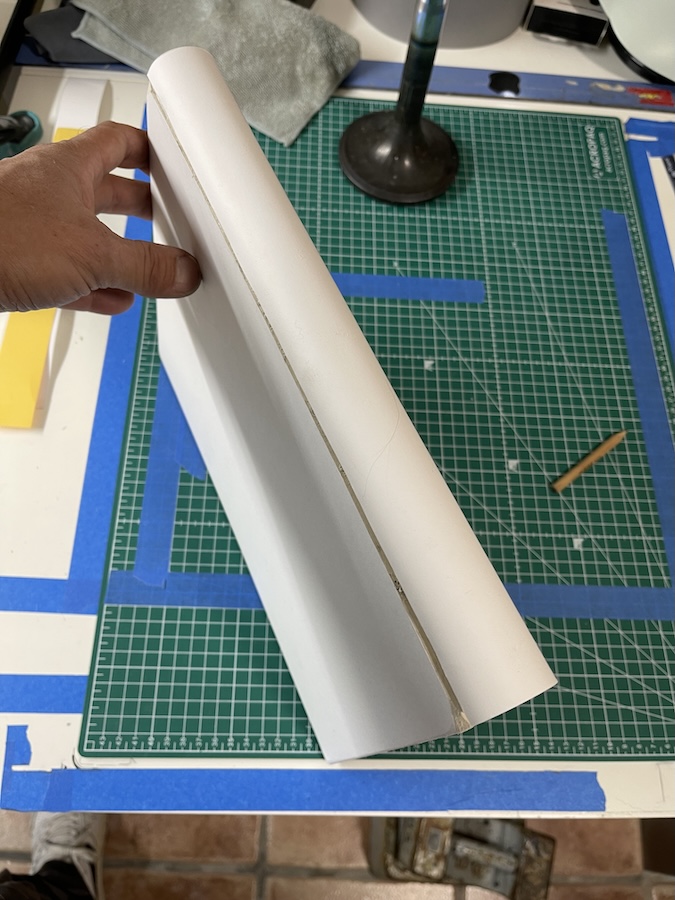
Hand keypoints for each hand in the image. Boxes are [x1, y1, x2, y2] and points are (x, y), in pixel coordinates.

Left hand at [0, 120, 200, 313]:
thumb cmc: (2, 237)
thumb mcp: (93, 255)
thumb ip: (145, 266)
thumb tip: (184, 272)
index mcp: (69, 167)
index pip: (119, 141)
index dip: (150, 150)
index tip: (174, 163)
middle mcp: (50, 190)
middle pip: (107, 189)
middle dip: (140, 204)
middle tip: (168, 215)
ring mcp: (34, 226)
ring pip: (88, 234)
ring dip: (119, 251)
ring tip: (148, 264)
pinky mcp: (21, 261)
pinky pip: (69, 271)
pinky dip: (96, 285)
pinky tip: (114, 298)